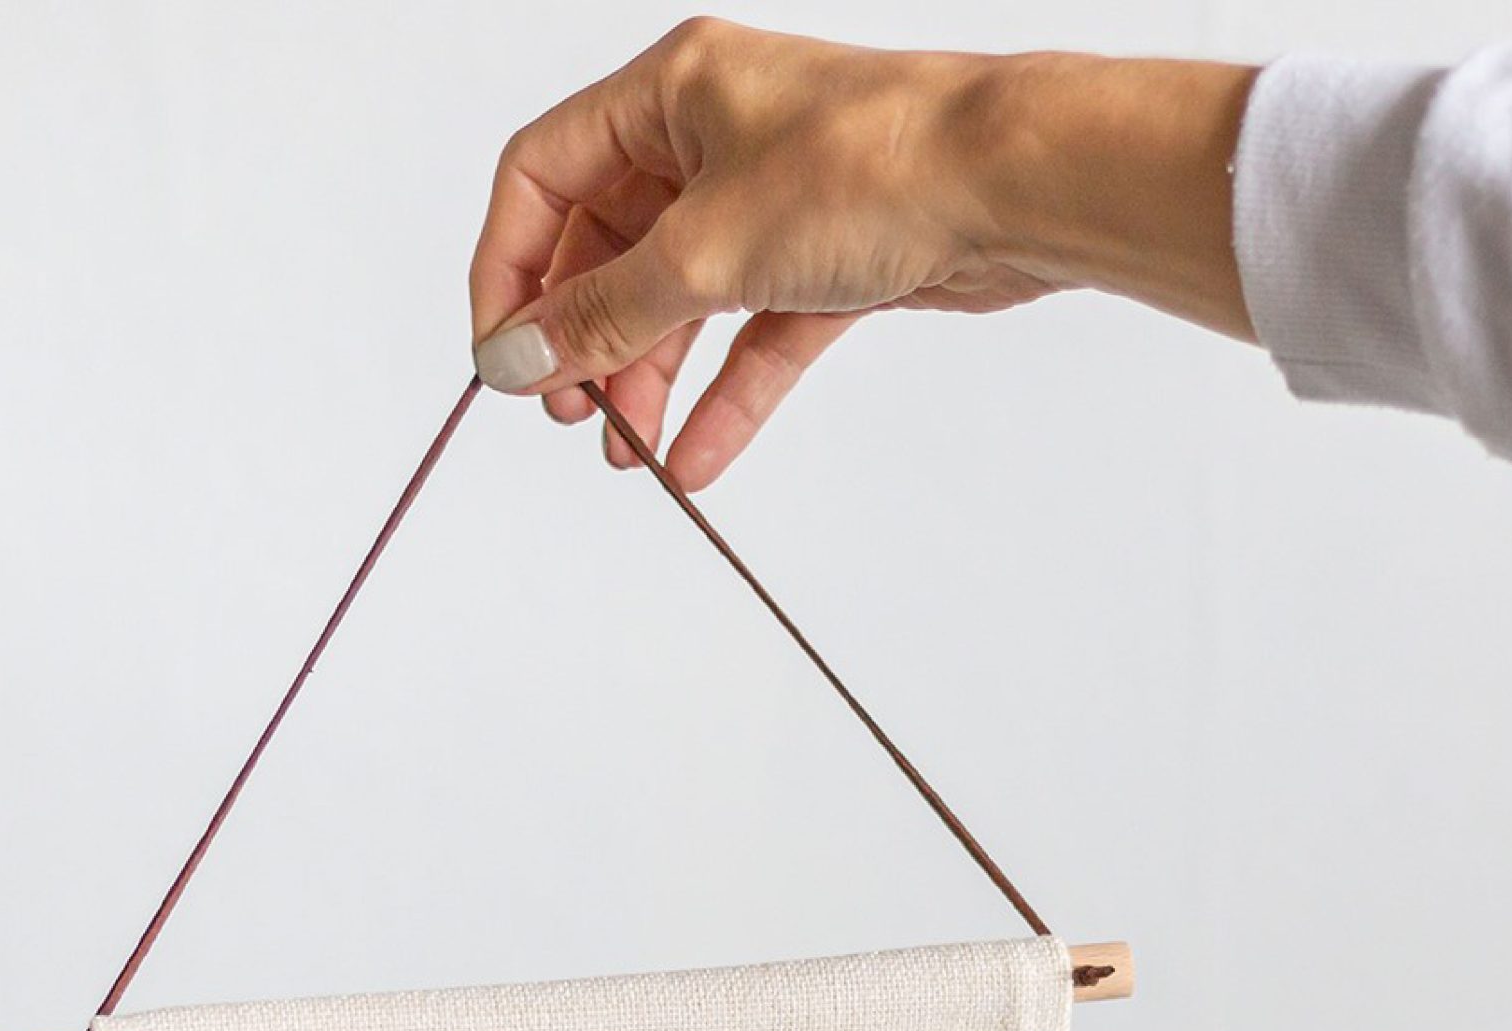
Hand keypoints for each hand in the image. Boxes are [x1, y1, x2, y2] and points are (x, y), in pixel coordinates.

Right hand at [469, 19, 1256, 486]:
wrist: (1010, 189)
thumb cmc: (874, 168)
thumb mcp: (705, 251)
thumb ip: (603, 314)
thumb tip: (518, 356)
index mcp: (669, 91)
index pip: (543, 174)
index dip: (510, 267)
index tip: (501, 356)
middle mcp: (715, 134)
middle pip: (611, 243)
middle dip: (582, 333)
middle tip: (566, 412)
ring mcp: (773, 200)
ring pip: (683, 299)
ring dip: (648, 375)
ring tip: (625, 448)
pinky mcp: (829, 260)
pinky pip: (754, 337)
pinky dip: (725, 396)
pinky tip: (696, 458)